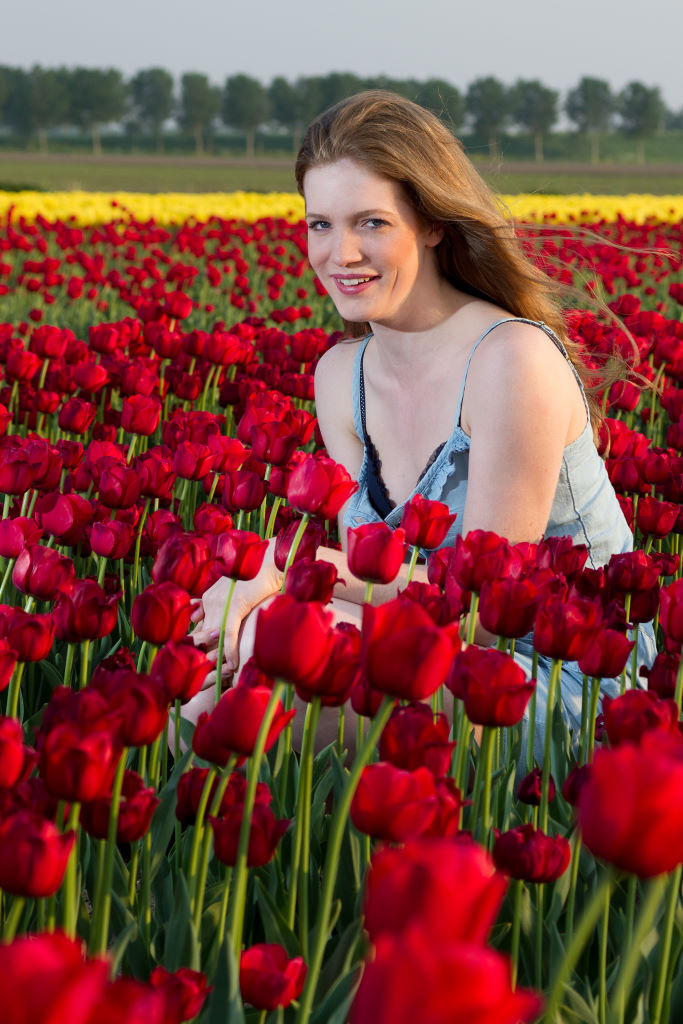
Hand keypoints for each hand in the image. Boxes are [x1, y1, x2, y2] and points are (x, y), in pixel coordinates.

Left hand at [190, 540, 282, 678]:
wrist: (274, 562)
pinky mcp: (234, 605)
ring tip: (221, 674)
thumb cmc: (262, 577)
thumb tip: (218, 622)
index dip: (202, 644)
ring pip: (212, 636)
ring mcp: (221, 602)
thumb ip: (228, 606)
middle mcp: (211, 599)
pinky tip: (234, 665)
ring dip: (217, 657)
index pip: (199, 625)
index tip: (206, 660)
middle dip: (205, 653)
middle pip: (201, 632)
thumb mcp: (239, 592)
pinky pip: (228, 635)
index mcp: (210, 596)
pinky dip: (230, 651)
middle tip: (209, 672)